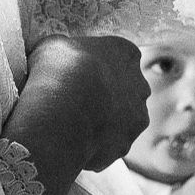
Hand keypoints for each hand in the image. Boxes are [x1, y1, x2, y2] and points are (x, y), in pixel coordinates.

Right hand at [2, 34, 149, 194]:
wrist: (61, 114)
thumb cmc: (56, 72)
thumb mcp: (53, 47)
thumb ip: (66, 51)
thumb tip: (58, 57)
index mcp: (126, 53)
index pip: (119, 57)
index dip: (97, 67)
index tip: (79, 73)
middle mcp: (140, 85)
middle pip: (126, 90)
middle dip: (106, 96)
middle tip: (77, 101)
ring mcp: (137, 118)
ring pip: (121, 121)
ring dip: (103, 123)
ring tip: (72, 126)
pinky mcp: (125, 146)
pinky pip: (109, 146)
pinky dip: (95, 146)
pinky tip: (73, 144)